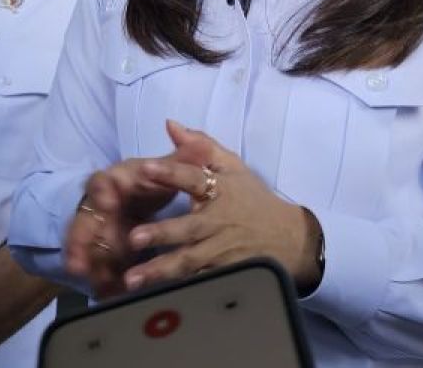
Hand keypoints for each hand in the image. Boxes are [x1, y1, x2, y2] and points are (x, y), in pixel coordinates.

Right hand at [64, 129, 215, 297]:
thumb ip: (182, 156)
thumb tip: (189, 135)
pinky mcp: (102, 246)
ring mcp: (99, 225)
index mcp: (118, 180)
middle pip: (85, 217)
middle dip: (80, 237)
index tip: (108, 203)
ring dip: (82, 258)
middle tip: (77, 257)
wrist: (145, 199)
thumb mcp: (172, 168)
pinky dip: (98, 275)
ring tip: (80, 275)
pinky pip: (96, 261)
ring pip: (85, 242)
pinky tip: (101, 290)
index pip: (103, 180)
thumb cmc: (155, 179)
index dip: (102, 191)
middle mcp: (102, 202)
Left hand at [121, 120, 321, 293]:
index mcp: (219, 191)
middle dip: (161, 234)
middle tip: (134, 238)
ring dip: (160, 270)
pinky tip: (153, 298)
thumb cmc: (253, 199)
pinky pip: (198, 282)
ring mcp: (221, 251)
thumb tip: (170, 124)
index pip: (193, 178)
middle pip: (187, 228)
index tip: (144, 168)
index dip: (170, 173)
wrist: (289, 239)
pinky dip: (177, 289)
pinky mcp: (223, 273)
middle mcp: (218, 222)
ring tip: (133, 278)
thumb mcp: (233, 167)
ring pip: (188, 261)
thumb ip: (201, 146)